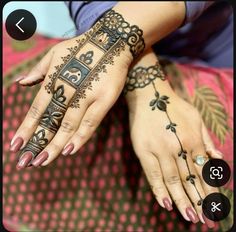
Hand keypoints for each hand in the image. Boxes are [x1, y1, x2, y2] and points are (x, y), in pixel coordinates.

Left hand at [10, 10, 144, 167]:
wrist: (112, 41)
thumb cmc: (82, 48)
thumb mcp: (55, 53)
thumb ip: (38, 70)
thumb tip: (20, 83)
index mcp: (55, 79)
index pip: (37, 109)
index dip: (25, 128)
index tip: (15, 146)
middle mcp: (68, 89)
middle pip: (50, 121)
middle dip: (37, 143)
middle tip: (25, 163)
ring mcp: (87, 95)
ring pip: (69, 125)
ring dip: (55, 145)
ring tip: (43, 162)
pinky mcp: (105, 99)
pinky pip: (91, 121)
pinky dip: (80, 136)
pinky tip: (69, 150)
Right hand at [125, 50, 222, 226]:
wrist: (148, 96)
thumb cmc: (173, 106)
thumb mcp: (195, 117)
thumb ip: (206, 138)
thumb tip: (217, 157)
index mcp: (193, 139)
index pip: (203, 171)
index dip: (209, 190)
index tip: (213, 206)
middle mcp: (178, 147)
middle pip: (190, 179)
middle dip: (198, 200)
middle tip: (203, 219)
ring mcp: (160, 150)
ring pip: (173, 180)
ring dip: (181, 200)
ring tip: (189, 216)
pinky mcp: (144, 151)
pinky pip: (152, 174)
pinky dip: (159, 190)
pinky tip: (166, 204)